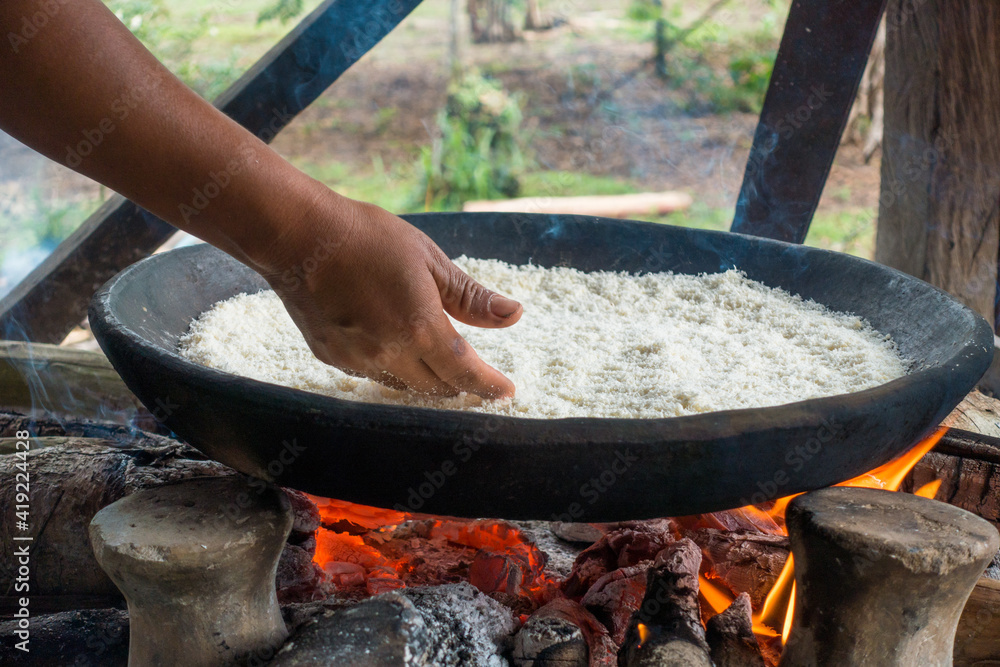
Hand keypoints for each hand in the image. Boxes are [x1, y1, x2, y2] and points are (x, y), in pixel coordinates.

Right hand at [263, 192, 522, 398]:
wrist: (297, 237)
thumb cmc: (367, 238)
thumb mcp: (429, 260)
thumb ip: (470, 297)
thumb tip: (514, 315)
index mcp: (419, 328)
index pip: (465, 373)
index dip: (489, 386)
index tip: (506, 393)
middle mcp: (389, 353)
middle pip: (437, 387)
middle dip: (461, 384)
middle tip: (477, 376)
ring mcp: (357, 360)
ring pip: (404, 386)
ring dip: (427, 380)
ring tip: (441, 367)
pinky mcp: (332, 358)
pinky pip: (373, 375)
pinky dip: (393, 369)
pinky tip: (396, 350)